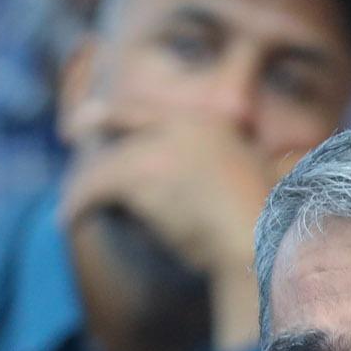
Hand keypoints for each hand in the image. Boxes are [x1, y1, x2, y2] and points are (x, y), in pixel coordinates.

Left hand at [57, 112, 279, 289]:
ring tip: (66, 211)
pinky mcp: (139, 172)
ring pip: (104, 162)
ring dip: (81, 187)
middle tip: (70, 139)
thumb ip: (263, 162)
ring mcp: (159, 147)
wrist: (260, 240)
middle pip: (121, 122)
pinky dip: (76, 205)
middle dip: (92, 128)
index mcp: (212, 125)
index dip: (118, 112)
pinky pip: (93, 186)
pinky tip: (67, 220)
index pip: (151, 110)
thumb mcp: (273, 179)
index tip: (91, 115)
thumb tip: (284, 158)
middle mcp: (182, 126)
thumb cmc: (273, 224)